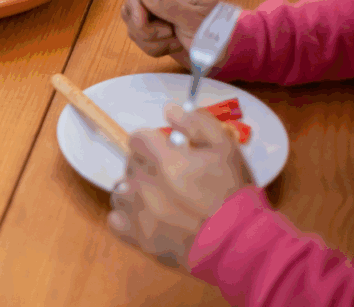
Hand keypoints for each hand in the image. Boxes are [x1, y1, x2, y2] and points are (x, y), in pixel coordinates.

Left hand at [108, 104, 252, 268]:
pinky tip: (148, 219)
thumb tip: (169, 110)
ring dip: (135, 190)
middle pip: (130, 163)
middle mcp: (142, 182)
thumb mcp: (226, 148)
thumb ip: (197, 123)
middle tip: (172, 178)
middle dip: (147, 166)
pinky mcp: (135, 237)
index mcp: (161, 158)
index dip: (151, 143)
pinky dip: (127, 217)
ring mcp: (136, 211)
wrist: (238, 244)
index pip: (137, 138)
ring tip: (160, 200)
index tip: (167, 153)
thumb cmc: (232, 194)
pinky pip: (115, 219)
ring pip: (120, 190)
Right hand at [120, 0, 217, 64]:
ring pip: (134, 28)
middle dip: (144, 28)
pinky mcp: (155, 33)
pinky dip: (156, 48)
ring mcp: (157, 17)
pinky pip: (141, 42)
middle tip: (168, 33)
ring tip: (175, 41)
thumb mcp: (195, 18)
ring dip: (152, 41)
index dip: (135, 5)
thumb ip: (169, 5)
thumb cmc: (216, 32)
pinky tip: (173, 46)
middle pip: (130, 9)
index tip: (143, 22)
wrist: (225, 54)